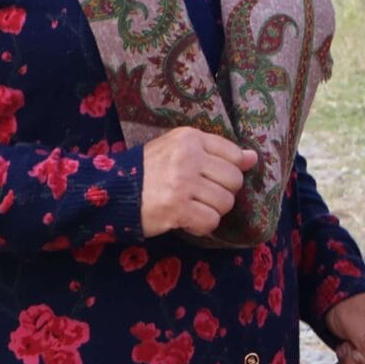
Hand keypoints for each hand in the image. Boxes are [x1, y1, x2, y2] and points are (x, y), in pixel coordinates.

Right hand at [139, 127, 256, 237]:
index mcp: (189, 138)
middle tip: (201, 195)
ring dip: (212, 210)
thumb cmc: (148, 171)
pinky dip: (202, 225)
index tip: (212, 178)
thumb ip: (215, 151)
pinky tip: (187, 220)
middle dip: (222, 193)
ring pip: (225, 203)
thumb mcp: (179, 149)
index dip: (229, 171)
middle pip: (234, 180)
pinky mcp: (177, 208)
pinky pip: (211, 221)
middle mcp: (188, 157)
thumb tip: (253, 158)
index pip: (234, 155)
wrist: (111, 192)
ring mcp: (182, 183)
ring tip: (192, 207)